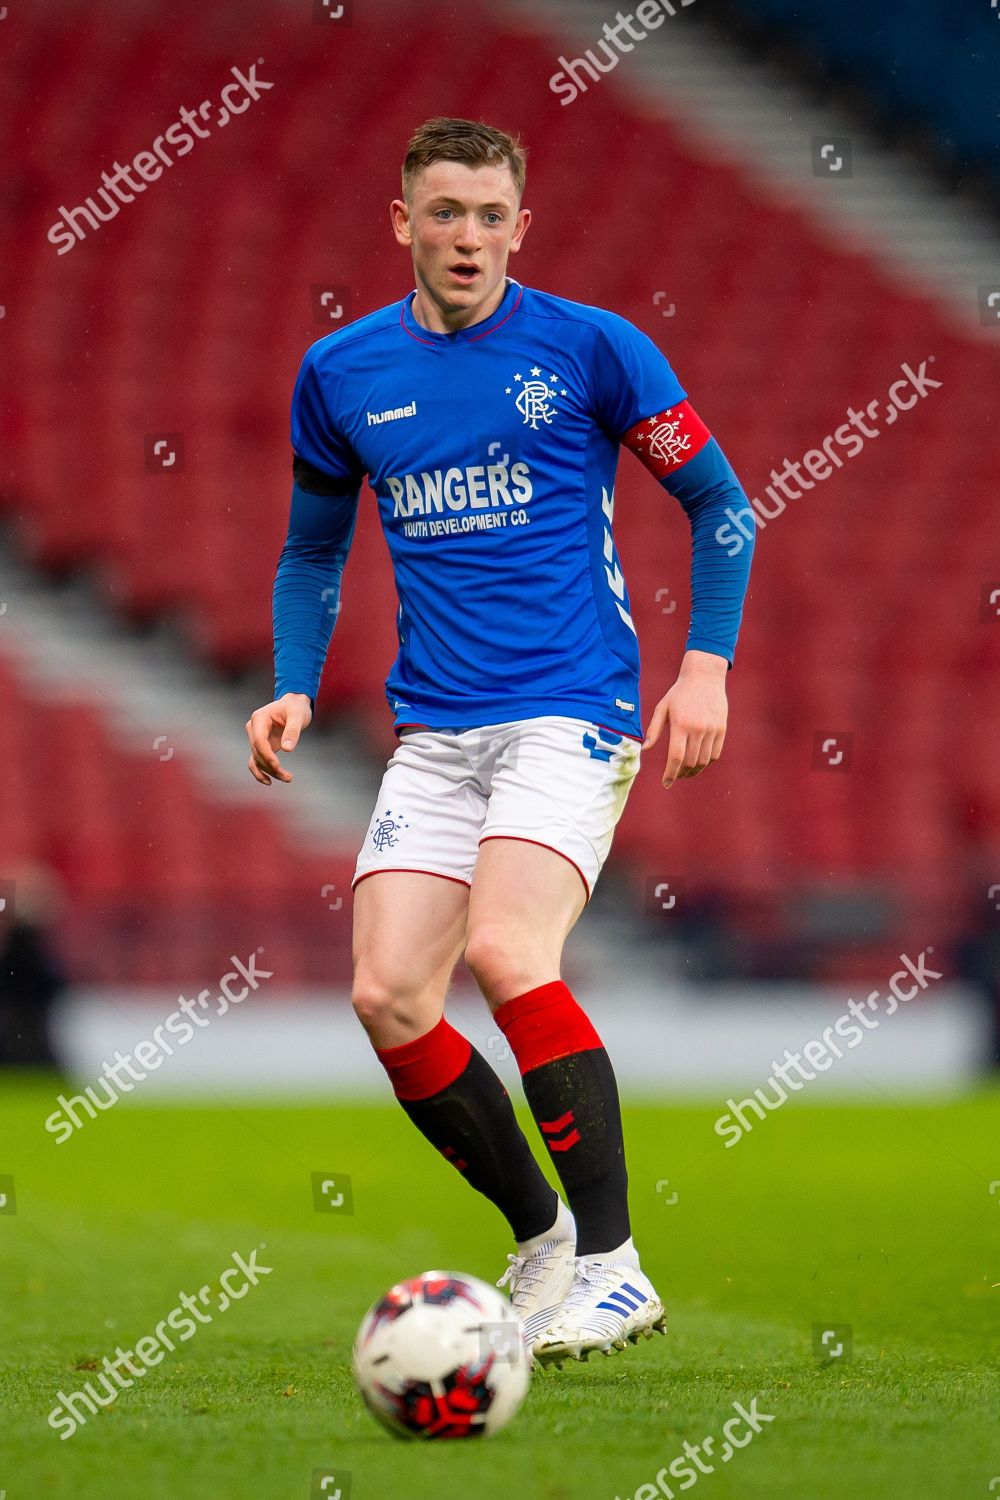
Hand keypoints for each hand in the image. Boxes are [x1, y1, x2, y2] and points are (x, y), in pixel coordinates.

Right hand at [245, 693, 311, 785]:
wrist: (294, 704)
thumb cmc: (296, 707)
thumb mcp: (298, 716)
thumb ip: (293, 730)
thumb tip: (287, 749)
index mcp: (259, 719)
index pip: (259, 740)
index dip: (266, 755)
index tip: (278, 765)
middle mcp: (254, 729)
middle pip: (258, 752)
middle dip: (271, 767)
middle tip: (289, 777)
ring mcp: (256, 738)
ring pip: (258, 760)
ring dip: (270, 772)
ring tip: (288, 778)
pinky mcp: (261, 746)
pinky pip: (257, 761)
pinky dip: (261, 772)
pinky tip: (269, 781)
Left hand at [642, 650, 727, 787]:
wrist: (704, 677)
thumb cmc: (679, 693)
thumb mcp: (662, 708)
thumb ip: (654, 729)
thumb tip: (645, 749)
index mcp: (680, 725)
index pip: (676, 757)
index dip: (671, 773)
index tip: (666, 783)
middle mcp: (697, 729)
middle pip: (690, 762)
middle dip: (681, 774)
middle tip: (675, 777)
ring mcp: (711, 730)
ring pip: (703, 761)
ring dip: (694, 771)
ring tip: (686, 772)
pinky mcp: (721, 729)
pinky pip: (715, 754)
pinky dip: (706, 762)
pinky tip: (698, 763)